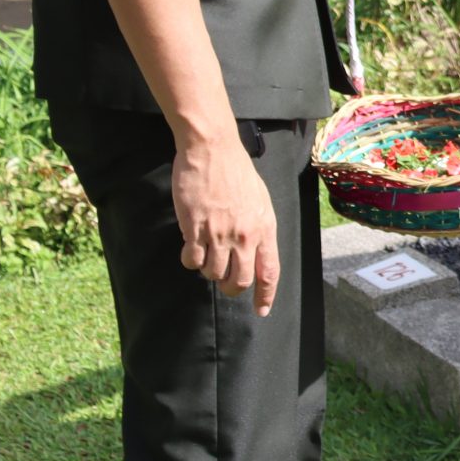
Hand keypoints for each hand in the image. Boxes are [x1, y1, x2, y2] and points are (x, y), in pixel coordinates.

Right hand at [172, 133, 281, 314]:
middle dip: (230, 288)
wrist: (212, 150)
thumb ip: (258, 228)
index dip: (265, 295)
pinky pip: (192, 260)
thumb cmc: (236, 172)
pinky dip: (190, 261)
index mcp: (264, 227)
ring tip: (206, 255)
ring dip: (208, 271)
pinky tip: (190, 249)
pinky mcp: (195, 228)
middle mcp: (244, 235)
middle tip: (223, 282)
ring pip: (213, 273)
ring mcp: (219, 232)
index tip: (261, 310)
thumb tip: (254, 252)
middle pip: (239, 280)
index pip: (269, 272)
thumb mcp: (259, 200)